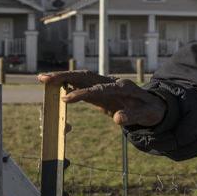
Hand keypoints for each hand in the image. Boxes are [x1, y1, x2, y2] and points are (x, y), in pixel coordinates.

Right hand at [37, 70, 166, 126]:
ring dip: (62, 77)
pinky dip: (67, 84)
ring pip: (81, 78)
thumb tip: (117, 119)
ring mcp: (104, 85)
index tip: (65, 99)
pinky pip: (82, 86)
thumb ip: (133, 117)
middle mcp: (111, 82)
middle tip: (44, 78)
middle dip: (64, 76)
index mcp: (122, 87)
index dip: (82, 94)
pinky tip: (53, 85)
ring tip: (42, 79)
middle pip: (85, 76)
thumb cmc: (150, 111)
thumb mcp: (147, 116)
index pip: (99, 89)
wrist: (153, 105)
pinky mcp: (100, 91)